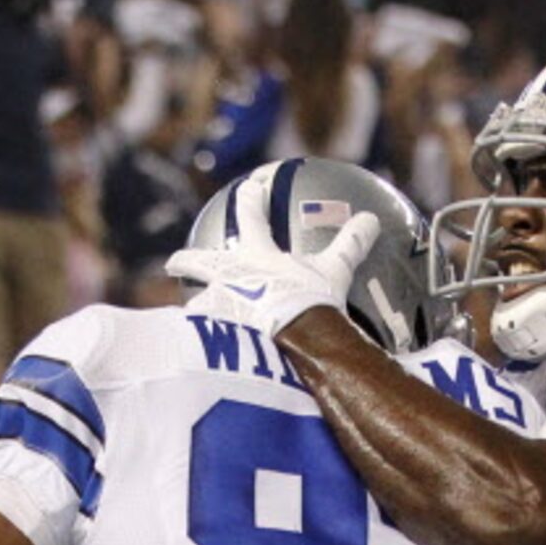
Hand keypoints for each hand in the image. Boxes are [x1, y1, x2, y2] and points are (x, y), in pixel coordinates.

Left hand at [163, 163, 380, 335]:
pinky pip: (202, 341)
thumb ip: (350, 244)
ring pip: (198, 304)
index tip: (248, 187)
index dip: (250, 198)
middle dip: (186, 259)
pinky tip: (200, 357)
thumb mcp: (336, 271)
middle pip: (200, 262)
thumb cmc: (311, 302)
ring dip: (196, 309)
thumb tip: (371, 220)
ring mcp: (216, 306)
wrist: (291, 341)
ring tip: (192, 320)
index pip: (250, 215)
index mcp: (257, 254)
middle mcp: (229, 276)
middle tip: (175, 261)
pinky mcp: (212, 337)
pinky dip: (202, 346)